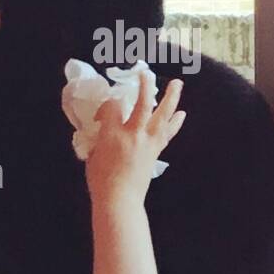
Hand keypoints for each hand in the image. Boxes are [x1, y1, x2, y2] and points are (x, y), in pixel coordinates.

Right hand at [85, 71, 184, 207]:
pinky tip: (181, 113)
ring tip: (177, 84)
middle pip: (142, 104)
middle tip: (147, 73)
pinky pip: (168, 132)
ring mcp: (147, 142)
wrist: (120, 199)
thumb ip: (99, 138)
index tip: (103, 113)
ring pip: (162, 115)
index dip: (107, 105)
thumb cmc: (100, 180)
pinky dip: (175, 122)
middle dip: (145, 86)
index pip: (112, 107)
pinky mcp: (156, 151)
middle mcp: (133, 134)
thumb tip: (104, 129)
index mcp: (112, 134)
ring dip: (171, 98)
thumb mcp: (92, 154)